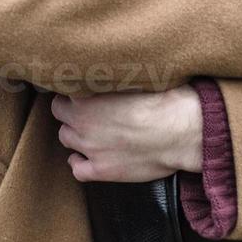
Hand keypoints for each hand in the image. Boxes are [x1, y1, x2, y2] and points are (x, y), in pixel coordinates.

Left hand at [51, 86, 202, 181]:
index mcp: (86, 96)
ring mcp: (90, 147)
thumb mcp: (133, 77)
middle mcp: (82, 121)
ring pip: (65, 138)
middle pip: (60, 114)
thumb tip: (104, 72)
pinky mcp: (102, 170)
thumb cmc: (164, 100)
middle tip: (87, 111)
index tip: (84, 93)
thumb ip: (110, 77)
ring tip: (89, 132)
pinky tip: (85, 159)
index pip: (64, 91)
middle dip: (71, 112)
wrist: (182, 131)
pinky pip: (77, 170)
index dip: (75, 92)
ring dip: (74, 134)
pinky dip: (78, 163)